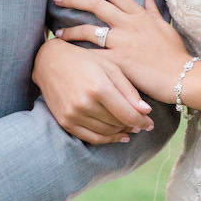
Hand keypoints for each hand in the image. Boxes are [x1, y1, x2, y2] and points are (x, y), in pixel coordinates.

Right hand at [33, 36, 153, 145]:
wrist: (49, 62)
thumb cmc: (85, 60)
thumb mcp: (110, 67)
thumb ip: (129, 90)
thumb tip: (146, 112)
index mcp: (99, 88)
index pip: (128, 115)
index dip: (142, 122)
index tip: (150, 123)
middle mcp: (84, 104)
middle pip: (118, 124)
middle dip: (133, 126)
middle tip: (142, 123)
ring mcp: (73, 115)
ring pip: (106, 133)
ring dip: (121, 133)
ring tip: (130, 127)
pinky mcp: (65, 122)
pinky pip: (91, 138)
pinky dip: (107, 139)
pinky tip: (118, 135)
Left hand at [54, 0, 190, 104]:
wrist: (183, 76)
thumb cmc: (175, 53)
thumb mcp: (165, 26)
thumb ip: (152, 8)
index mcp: (139, 14)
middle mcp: (128, 24)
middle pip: (96, 5)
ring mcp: (123, 42)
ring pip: (90, 30)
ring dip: (71, 29)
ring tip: (57, 32)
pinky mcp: (119, 61)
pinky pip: (94, 56)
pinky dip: (79, 55)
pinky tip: (67, 57)